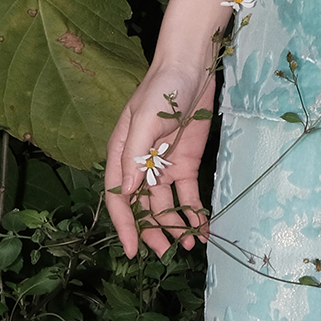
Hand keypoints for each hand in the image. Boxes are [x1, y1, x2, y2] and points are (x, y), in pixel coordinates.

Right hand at [105, 65, 214, 256]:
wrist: (191, 68)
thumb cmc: (161, 88)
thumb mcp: (145, 119)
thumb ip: (136, 155)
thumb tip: (129, 191)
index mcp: (123, 155)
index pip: (119, 197)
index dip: (125, 225)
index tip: (132, 251)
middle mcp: (141, 166)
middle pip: (142, 207)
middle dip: (151, 231)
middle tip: (165, 252)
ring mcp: (164, 166)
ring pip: (165, 205)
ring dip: (173, 226)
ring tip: (185, 245)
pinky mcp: (185, 163)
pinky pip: (188, 194)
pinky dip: (193, 212)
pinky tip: (200, 228)